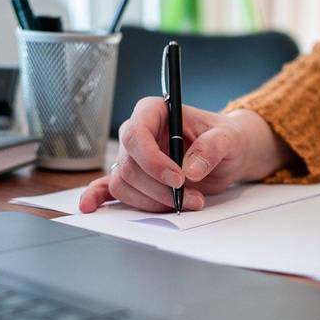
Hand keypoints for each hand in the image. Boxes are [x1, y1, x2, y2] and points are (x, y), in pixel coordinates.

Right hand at [80, 101, 289, 212]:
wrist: (228, 155)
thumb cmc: (227, 139)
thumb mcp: (229, 139)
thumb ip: (212, 147)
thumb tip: (190, 168)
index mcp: (155, 112)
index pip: (136, 134)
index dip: (152, 160)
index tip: (178, 179)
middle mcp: (139, 134)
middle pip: (130, 165)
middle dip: (159, 189)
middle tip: (191, 198)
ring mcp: (135, 157)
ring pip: (124, 183)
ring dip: (152, 202)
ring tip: (186, 203)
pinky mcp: (138, 179)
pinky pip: (110, 188)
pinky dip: (99, 197)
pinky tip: (90, 207)